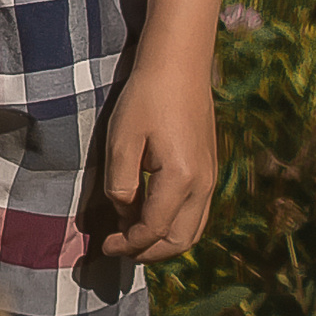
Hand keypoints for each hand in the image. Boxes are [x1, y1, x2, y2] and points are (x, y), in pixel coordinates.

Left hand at [99, 51, 216, 261]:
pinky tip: (152, 214)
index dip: (127, 244)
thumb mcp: (121, 140)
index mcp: (180, 178)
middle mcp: (203, 184)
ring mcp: (211, 178)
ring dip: (164, 243)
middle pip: (179, 241)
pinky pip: (197, 213)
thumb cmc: (146, 96)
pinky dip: (176, 225)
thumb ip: (121, 185)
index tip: (104, 245)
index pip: (153, 230)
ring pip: (193, 231)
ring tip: (134, 237)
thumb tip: (125, 214)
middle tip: (119, 247)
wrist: (180, 63)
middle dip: (148, 252)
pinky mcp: (210, 169)